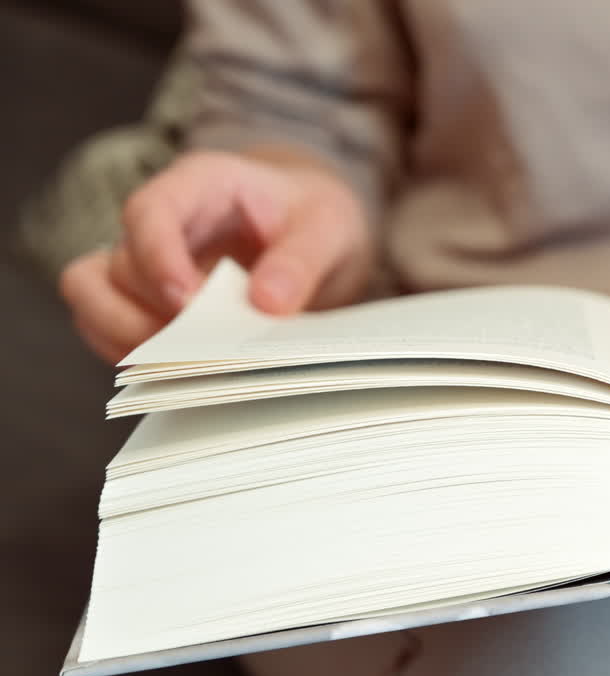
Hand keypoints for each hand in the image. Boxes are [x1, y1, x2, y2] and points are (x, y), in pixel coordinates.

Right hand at [59, 149, 372, 363]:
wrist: (313, 233)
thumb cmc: (313, 218)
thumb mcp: (330, 227)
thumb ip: (301, 260)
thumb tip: (266, 303)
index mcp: (201, 184)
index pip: (149, 211)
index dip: (157, 259)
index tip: (188, 304)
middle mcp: (161, 220)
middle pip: (117, 264)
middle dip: (151, 311)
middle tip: (200, 346)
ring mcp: (146, 260)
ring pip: (91, 293)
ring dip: (125, 334)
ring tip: (182, 362)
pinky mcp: (145, 298)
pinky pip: (105, 325)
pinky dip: (129, 351)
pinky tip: (174, 369)